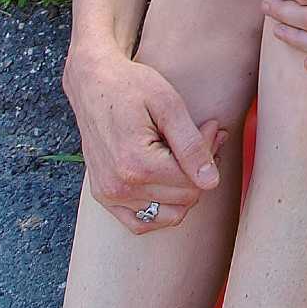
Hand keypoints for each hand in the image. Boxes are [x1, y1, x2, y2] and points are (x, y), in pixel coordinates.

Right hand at [62, 45, 226, 234]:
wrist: (94, 84)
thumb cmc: (133, 87)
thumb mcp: (170, 106)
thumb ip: (191, 145)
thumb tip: (212, 183)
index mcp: (136, 165)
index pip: (193, 182)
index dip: (210, 153)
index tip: (209, 126)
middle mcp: (119, 188)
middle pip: (185, 198)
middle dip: (200, 167)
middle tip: (201, 134)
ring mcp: (109, 196)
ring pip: (169, 214)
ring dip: (185, 187)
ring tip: (185, 153)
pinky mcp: (104, 197)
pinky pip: (141, 223)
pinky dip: (162, 207)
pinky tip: (169, 178)